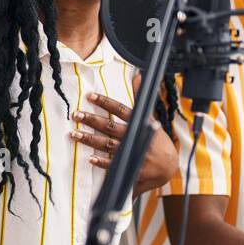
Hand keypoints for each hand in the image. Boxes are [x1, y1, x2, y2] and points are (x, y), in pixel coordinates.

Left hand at [72, 79, 177, 193]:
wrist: (169, 167)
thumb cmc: (156, 140)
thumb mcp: (150, 118)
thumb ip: (140, 99)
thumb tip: (138, 77)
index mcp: (139, 123)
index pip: (120, 109)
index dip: (105, 102)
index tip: (90, 96)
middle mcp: (135, 136)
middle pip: (110, 127)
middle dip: (92, 120)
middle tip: (76, 115)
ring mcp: (132, 152)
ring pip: (107, 144)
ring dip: (90, 139)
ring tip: (74, 134)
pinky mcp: (131, 167)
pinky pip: (114, 165)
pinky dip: (102, 162)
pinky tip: (90, 158)